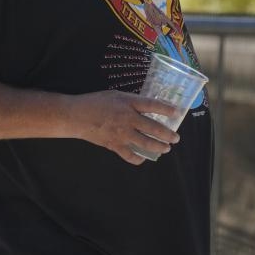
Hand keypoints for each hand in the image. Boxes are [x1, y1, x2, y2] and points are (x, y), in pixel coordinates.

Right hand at [67, 90, 181, 164]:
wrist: (77, 116)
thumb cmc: (95, 102)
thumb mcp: (115, 95)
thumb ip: (131, 101)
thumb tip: (146, 107)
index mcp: (128, 103)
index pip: (153, 105)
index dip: (167, 109)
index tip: (177, 112)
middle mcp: (128, 119)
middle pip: (154, 128)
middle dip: (168, 134)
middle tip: (176, 138)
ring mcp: (122, 134)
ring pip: (146, 144)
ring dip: (159, 147)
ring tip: (166, 148)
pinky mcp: (114, 145)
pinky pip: (130, 156)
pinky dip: (139, 159)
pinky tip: (143, 158)